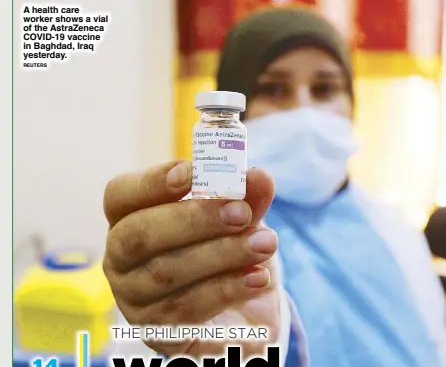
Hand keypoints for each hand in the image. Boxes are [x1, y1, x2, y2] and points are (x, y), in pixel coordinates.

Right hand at [103, 160, 279, 358]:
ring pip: (167, 272)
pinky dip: (228, 289)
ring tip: (265, 243)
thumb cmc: (225, 254)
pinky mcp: (158, 332)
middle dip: (194, 219)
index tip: (190, 172)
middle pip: (140, 235)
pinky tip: (259, 277)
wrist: (238, 313)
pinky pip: (188, 309)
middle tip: (241, 213)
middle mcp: (120, 259)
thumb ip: (246, 198)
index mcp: (129, 219)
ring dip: (222, 254)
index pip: (121, 195)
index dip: (152, 183)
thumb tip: (259, 176)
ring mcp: (133, 299)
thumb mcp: (238, 221)